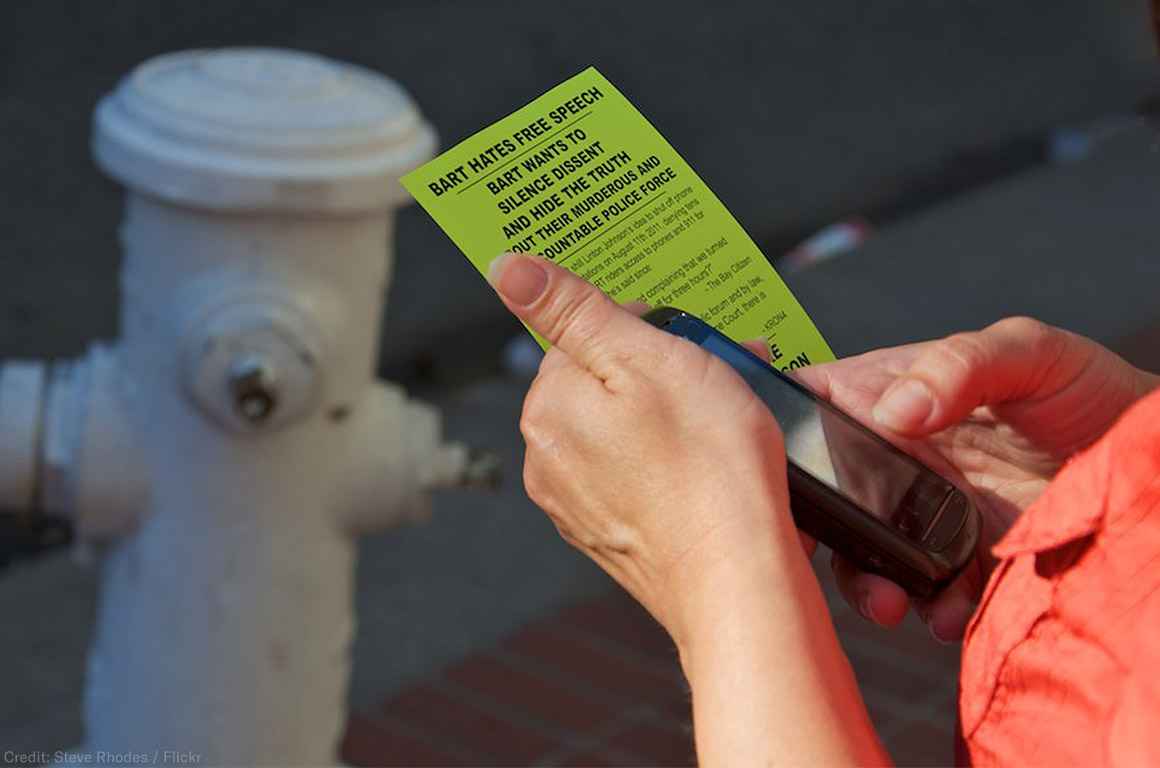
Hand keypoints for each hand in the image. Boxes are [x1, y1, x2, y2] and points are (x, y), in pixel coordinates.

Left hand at [487, 252, 809, 644]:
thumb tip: (507, 268)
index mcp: (549, 407)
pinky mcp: (611, 537)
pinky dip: (670, 462)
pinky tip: (714, 466)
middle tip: (723, 370)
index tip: (686, 335)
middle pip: (602, 383)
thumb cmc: (707, 467)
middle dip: (659, 368)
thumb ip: (573, 310)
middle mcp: (548, 459)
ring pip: (623, 430)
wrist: (738, 581)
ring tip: (732, 419)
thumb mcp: (646, 358)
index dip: (640, 325)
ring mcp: (577, 505)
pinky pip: (636, 476)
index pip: (579, 334)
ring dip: (671, 413)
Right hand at [793, 317, 1157, 641]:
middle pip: (822, 497)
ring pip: (862, 555)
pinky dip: (928, 610)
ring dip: (867, 584)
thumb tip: (895, 410)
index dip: (771, 434)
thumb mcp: (1029, 351)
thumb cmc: (1089, 389)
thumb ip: (960, 363)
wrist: (1155, 469)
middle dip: (816, 535)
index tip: (761, 470)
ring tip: (899, 603)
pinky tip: (953, 609)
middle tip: (828, 559)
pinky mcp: (960, 563)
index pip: (807, 407)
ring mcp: (924, 513)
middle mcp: (894, 457)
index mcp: (889, 393)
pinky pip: (923, 594)